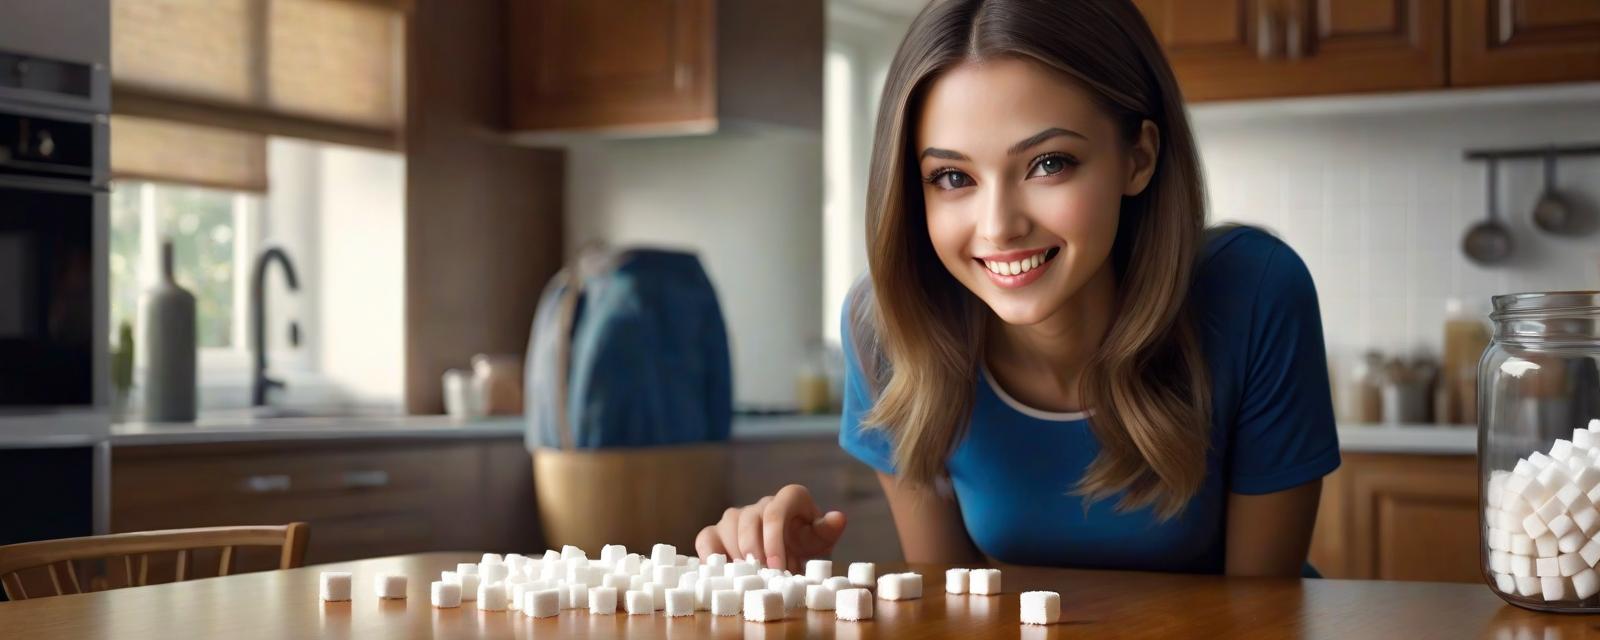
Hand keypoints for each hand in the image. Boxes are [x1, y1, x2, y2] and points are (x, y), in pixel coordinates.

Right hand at [694, 484, 846, 572]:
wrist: (793, 557)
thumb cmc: (807, 546)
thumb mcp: (821, 541)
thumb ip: (826, 530)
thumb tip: (838, 518)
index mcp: (789, 499)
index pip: (775, 511)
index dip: (774, 538)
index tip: (778, 566)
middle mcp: (761, 504)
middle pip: (749, 520)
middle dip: (756, 551)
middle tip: (763, 576)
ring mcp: (737, 516)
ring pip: (727, 526)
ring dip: (737, 555)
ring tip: (748, 578)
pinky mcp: (718, 532)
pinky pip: (706, 538)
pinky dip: (709, 556)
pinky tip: (722, 575)